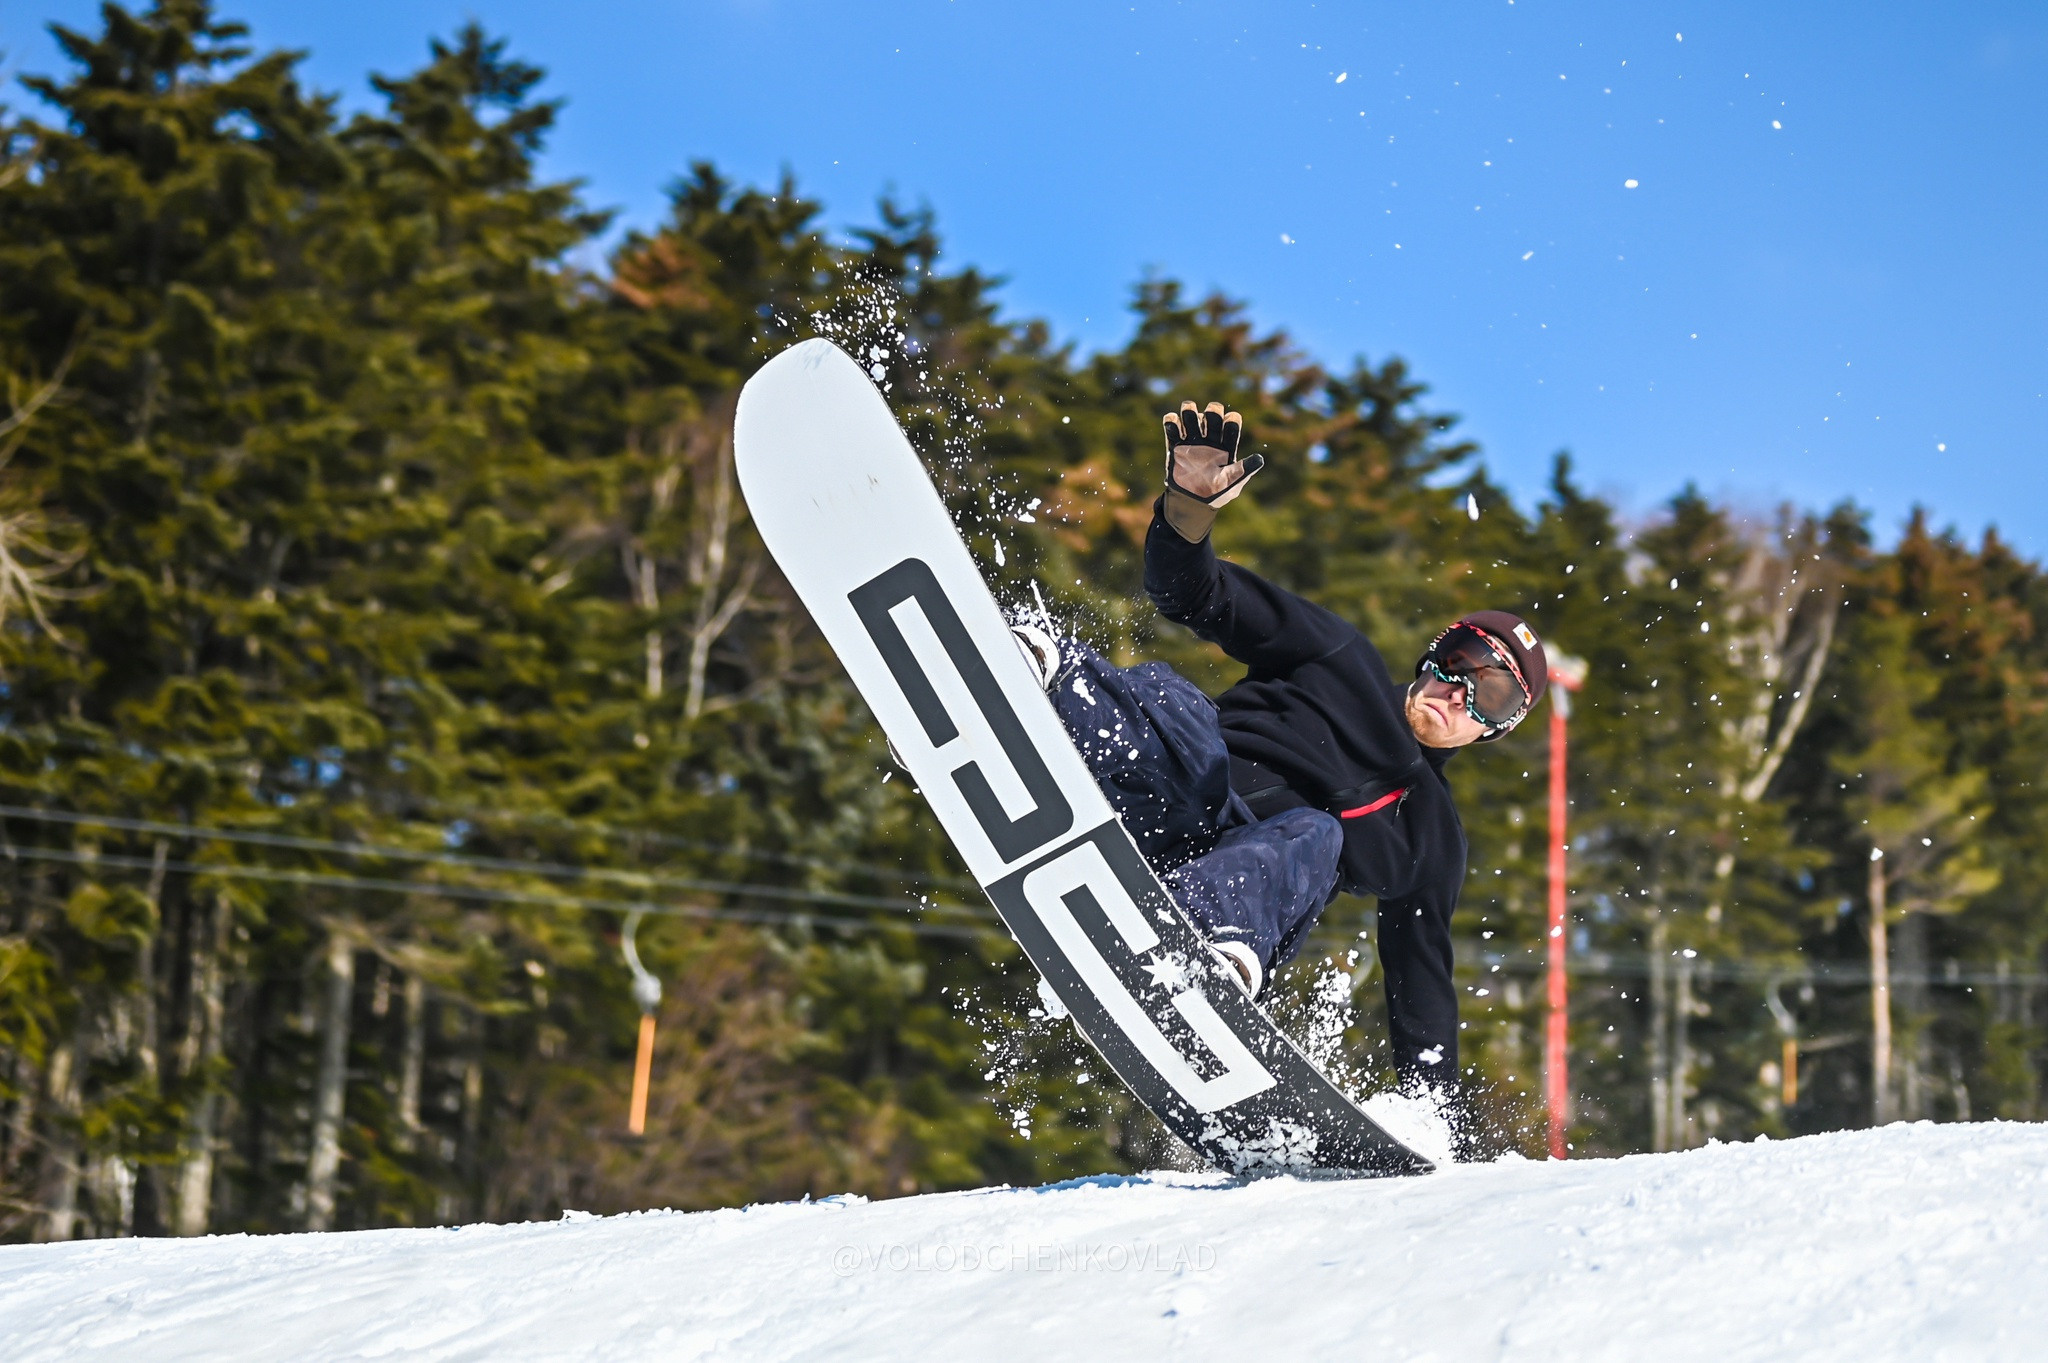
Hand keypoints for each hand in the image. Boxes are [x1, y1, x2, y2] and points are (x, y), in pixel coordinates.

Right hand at [1159, 401, 1264, 540]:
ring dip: (1190, 410)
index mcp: (1226, 447)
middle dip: (1213, 411)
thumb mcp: (1233, 483)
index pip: (1231, 425)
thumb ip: (1244, 470)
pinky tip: (1173, 421)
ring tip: (1189, 409)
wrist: (1193, 504)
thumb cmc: (1216, 494)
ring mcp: (1192, 443)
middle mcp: (1210, 441)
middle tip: (1210, 414)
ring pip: (1192, 418)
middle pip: (1212, 416)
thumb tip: (1260, 459)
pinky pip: (1173, 429)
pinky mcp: (1175, 448)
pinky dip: (1171, 421)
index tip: (1230, 420)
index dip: (1232, 419)